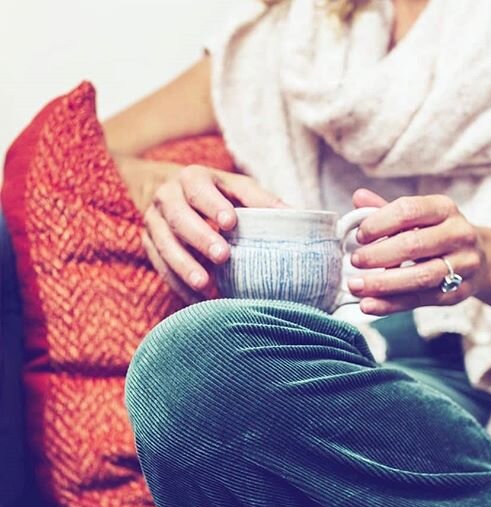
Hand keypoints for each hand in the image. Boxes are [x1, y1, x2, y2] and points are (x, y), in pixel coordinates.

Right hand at [118, 158, 286, 302]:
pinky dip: (178, 283)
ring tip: (205, 284)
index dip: (213, 204)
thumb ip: (262, 201)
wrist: (173, 195)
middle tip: (223, 256)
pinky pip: (159, 265)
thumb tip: (298, 216)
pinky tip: (197, 298)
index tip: (230, 222)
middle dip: (200, 237)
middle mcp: (167, 196)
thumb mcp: (237, 189)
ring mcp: (154, 221)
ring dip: (184, 265)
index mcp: (192, 178)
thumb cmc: (217, 195)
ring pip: (164, 244)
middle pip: (179, 217)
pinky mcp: (148, 243)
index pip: (200, 189)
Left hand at [347, 189, 490, 314]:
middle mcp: (458, 234)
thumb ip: (387, 211)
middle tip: (353, 261)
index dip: (380, 223)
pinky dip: (391, 304)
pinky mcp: (458, 293)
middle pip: (414, 245)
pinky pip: (421, 300)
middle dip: (379, 255)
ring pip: (420, 277)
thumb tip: (358, 197)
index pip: (409, 211)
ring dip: (383, 284)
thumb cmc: (437, 234)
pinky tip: (368, 304)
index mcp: (444, 209)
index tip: (359, 235)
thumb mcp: (418, 217)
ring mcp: (463, 265)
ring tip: (356, 286)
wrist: (482, 259)